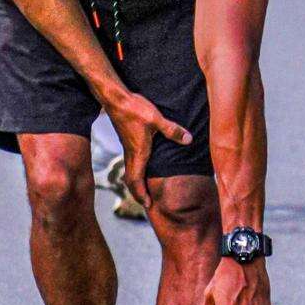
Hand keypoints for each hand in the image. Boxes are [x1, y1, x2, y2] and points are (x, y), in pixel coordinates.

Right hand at [106, 91, 191, 208]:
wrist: (116, 99)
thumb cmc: (134, 109)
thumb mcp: (156, 119)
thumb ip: (172, 130)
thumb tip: (188, 139)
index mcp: (138, 153)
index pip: (136, 181)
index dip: (141, 194)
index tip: (148, 205)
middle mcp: (131, 153)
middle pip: (131, 180)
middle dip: (138, 193)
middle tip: (147, 203)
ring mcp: (128, 147)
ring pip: (130, 172)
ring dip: (136, 183)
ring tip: (144, 190)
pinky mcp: (127, 141)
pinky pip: (130, 163)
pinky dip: (135, 172)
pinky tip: (143, 167)